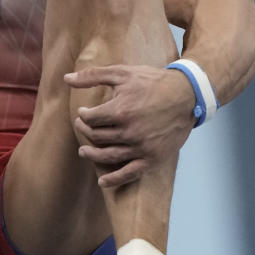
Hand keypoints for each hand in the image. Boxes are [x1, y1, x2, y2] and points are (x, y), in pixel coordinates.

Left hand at [64, 65, 195, 187]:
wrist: (188, 95)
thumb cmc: (154, 82)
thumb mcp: (123, 72)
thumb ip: (93, 75)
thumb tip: (67, 79)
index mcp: (120, 110)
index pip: (90, 119)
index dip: (84, 116)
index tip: (85, 113)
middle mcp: (129, 132)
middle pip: (97, 137)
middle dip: (85, 132)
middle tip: (83, 128)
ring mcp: (141, 147)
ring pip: (108, 156)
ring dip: (92, 155)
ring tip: (84, 151)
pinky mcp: (152, 158)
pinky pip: (130, 173)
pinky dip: (114, 179)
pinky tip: (102, 182)